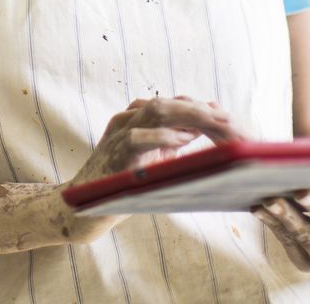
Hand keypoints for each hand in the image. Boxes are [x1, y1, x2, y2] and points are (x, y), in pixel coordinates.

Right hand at [57, 96, 248, 244]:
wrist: (79, 207)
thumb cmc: (118, 184)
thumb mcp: (150, 160)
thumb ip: (172, 143)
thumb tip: (207, 128)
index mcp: (136, 120)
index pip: (174, 104)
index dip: (202, 109)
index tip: (230, 120)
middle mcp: (126, 121)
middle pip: (167, 103)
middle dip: (201, 109)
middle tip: (229, 121)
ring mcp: (117, 135)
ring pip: (155, 111)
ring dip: (189, 116)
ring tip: (214, 124)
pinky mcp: (113, 155)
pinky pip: (136, 138)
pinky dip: (162, 136)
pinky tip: (183, 141)